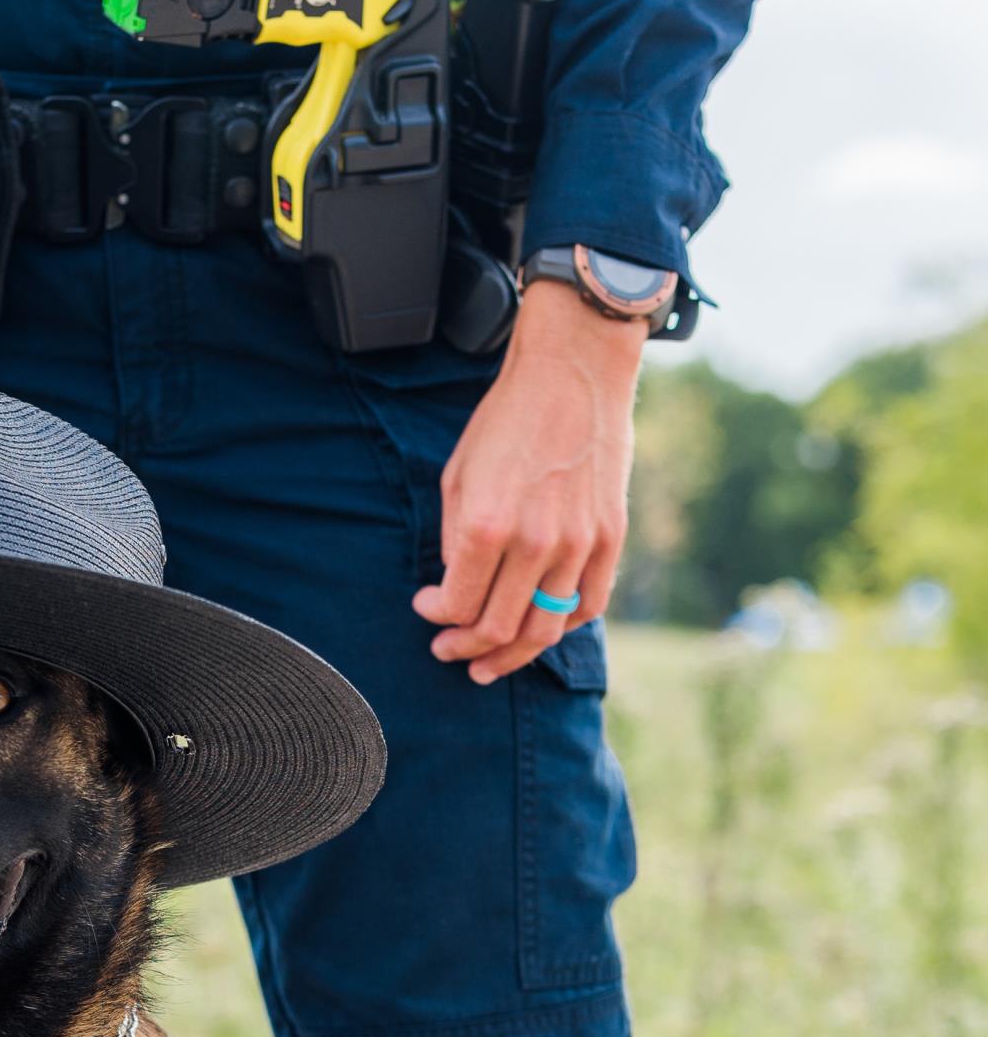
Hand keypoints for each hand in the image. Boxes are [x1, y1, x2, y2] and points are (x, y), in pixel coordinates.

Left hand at [411, 280, 646, 683]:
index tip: (426, 609)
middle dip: (466, 648)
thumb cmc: (507, 418)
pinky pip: (588, 605)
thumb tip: (458, 587)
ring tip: (488, 665)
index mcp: (488, 526)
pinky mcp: (610, 537)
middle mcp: (536, 542)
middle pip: (499, 628)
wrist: (573, 371)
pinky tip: (539, 629)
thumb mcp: (459, 475)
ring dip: (511, 656)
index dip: (436, 616)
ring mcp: (579, 543)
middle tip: (448, 651)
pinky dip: (562, 626)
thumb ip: (456, 539)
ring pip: (545, 630)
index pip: (458, 604)